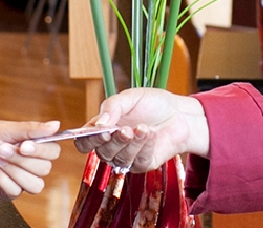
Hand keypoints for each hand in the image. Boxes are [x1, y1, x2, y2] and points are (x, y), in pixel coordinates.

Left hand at [0, 121, 62, 199]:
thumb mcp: (4, 129)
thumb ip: (31, 129)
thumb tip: (56, 124)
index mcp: (30, 146)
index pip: (52, 152)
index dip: (42, 151)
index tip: (24, 146)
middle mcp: (26, 164)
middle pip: (45, 169)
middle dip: (22, 160)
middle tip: (1, 149)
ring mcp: (16, 179)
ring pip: (35, 185)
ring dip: (15, 171)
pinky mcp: (4, 192)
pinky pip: (15, 192)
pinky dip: (3, 179)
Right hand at [74, 88, 208, 172]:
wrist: (179, 113)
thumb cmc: (153, 103)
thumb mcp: (130, 97)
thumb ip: (111, 107)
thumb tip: (98, 124)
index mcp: (102, 129)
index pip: (83, 142)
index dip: (88, 140)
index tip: (102, 131)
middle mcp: (112, 145)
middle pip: (101, 153)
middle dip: (115, 141)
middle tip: (126, 129)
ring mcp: (127, 157)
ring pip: (119, 159)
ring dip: (132, 143)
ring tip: (143, 127)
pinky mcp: (142, 164)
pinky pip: (138, 161)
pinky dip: (144, 146)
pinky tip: (151, 133)